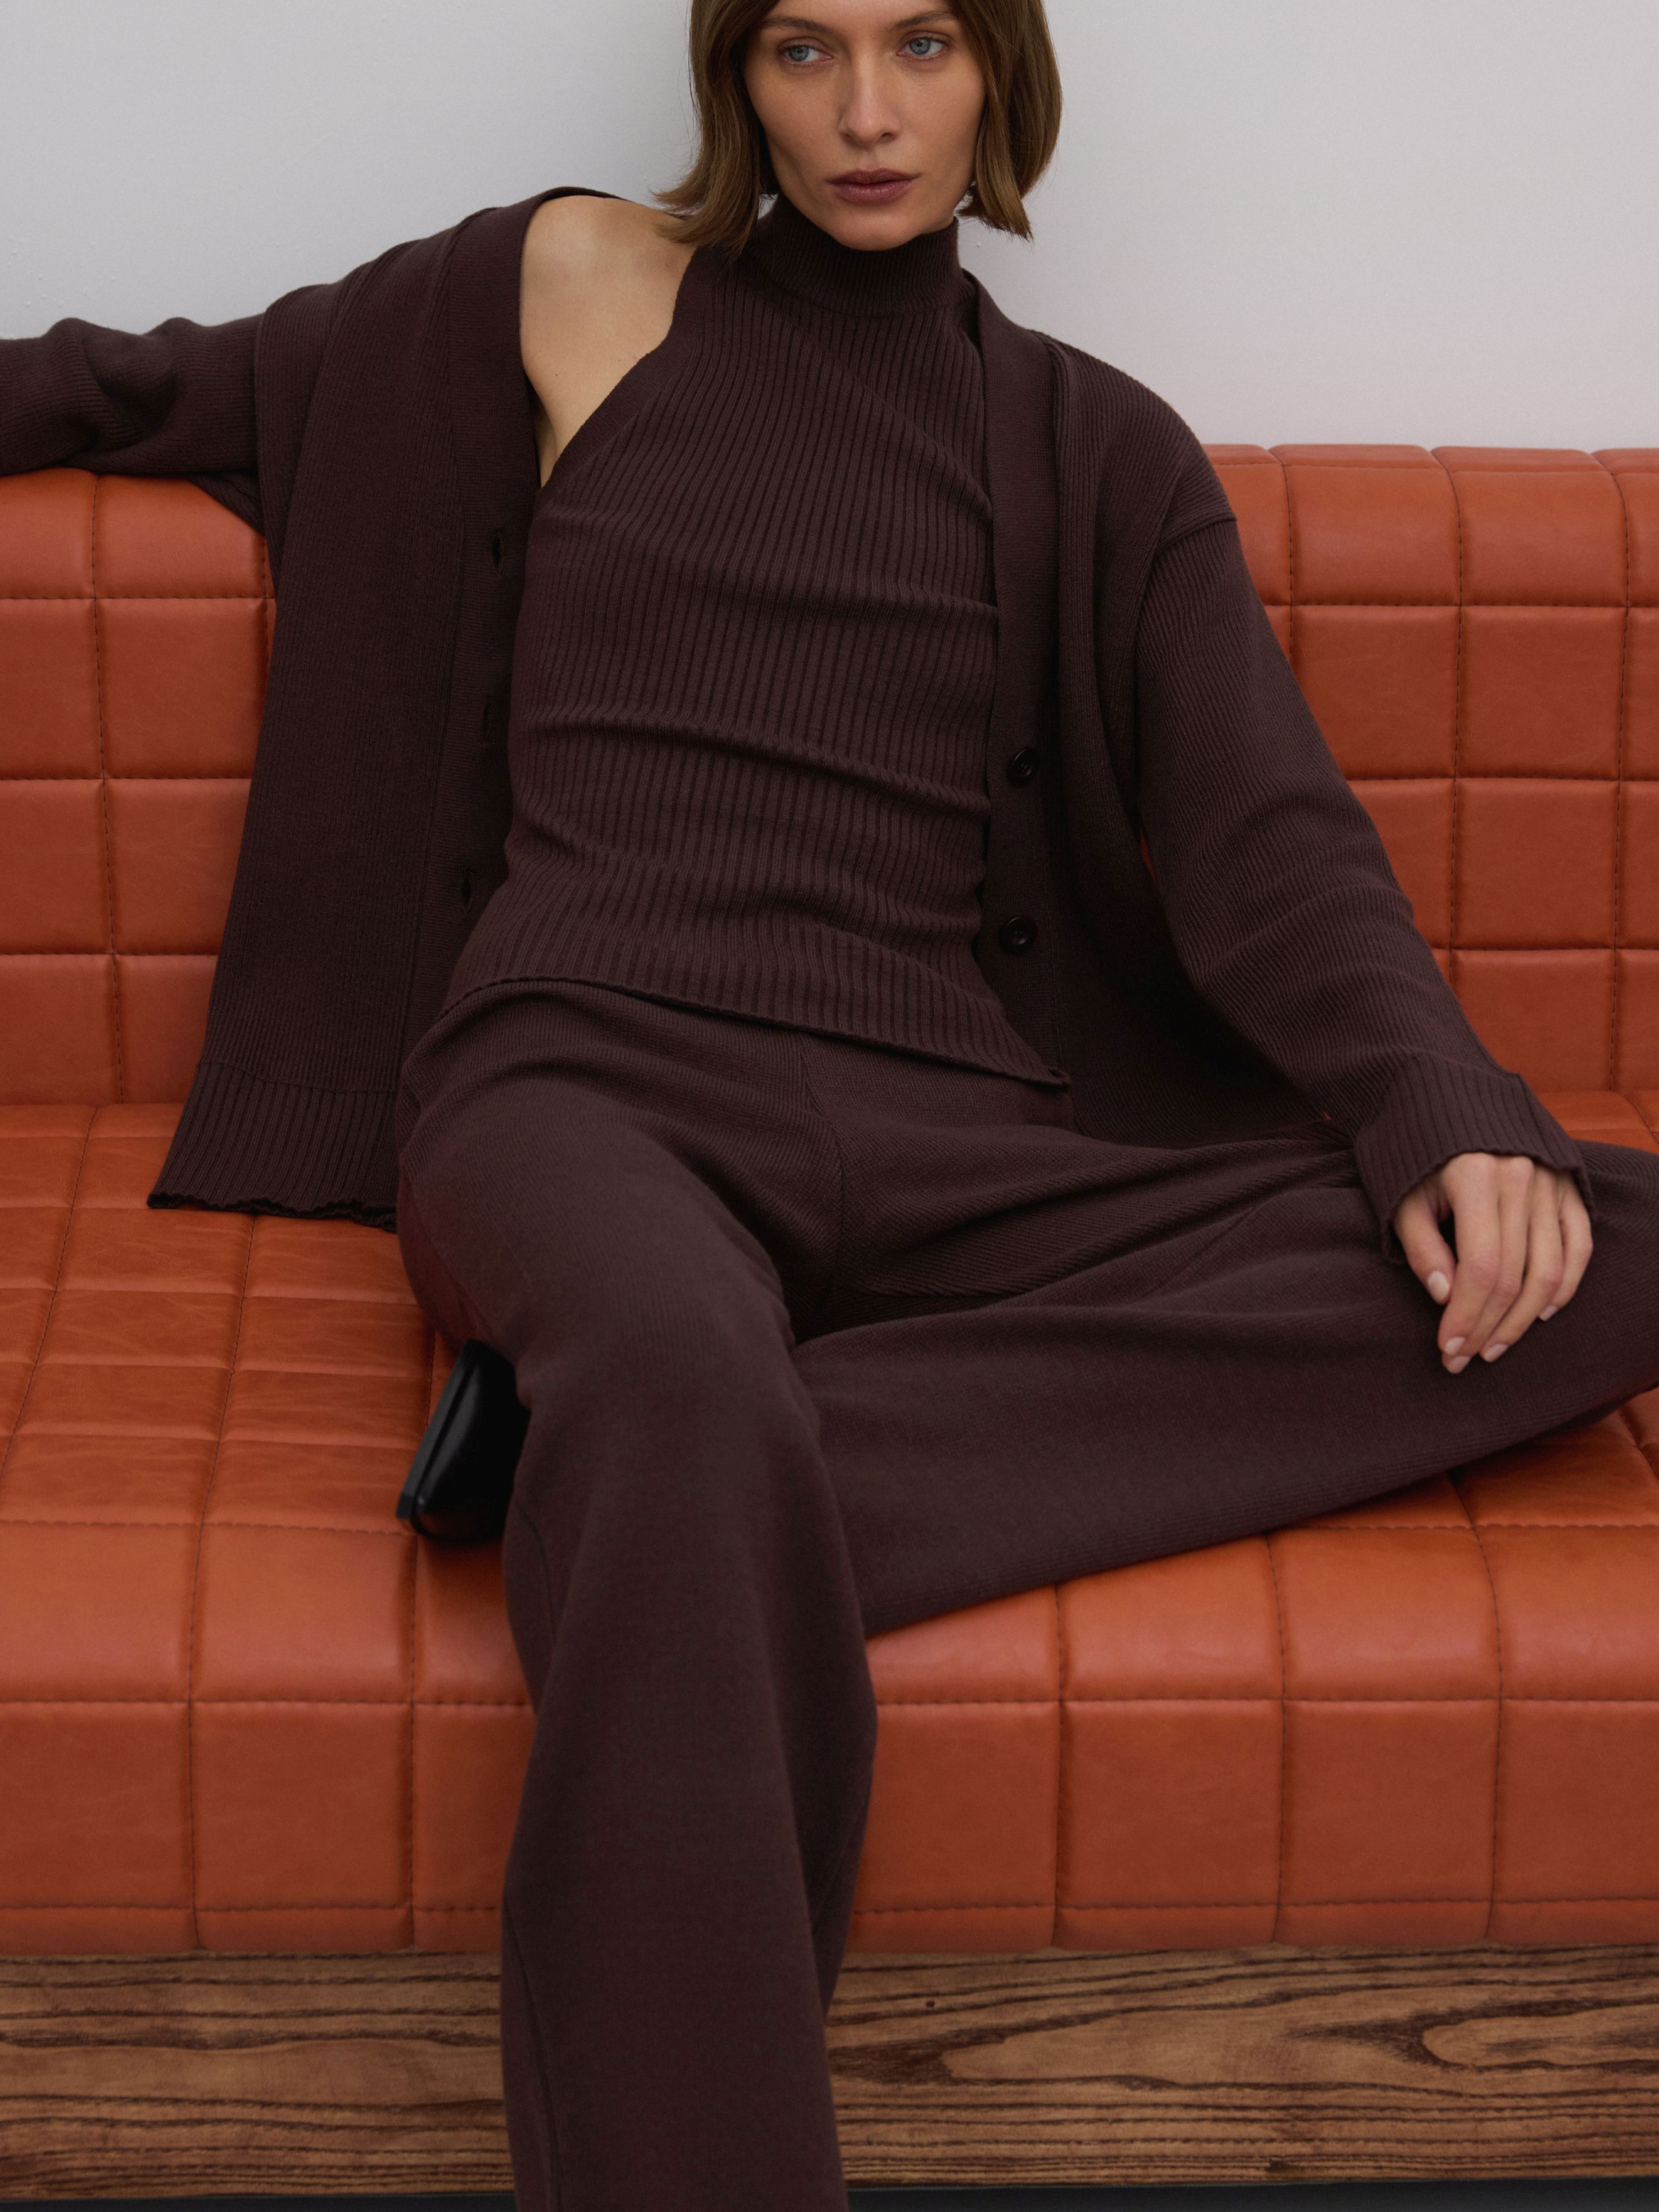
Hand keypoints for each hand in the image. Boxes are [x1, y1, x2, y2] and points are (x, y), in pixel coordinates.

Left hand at [1392, 1152, 1592, 1373]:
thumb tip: (1446, 1297)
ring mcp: (1551, 1182)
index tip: (1447, 1349)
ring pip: (1549, 1270)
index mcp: (1478, 1176)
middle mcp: (1523, 1177)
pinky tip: (1541, 1314)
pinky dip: (1564, 1285)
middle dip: (1487, 1326)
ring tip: (1494, 1346)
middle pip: (1515, 1276)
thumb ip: (1422, 1248)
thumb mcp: (1402, 1196)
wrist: (1443, 1096)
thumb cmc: (1413, 1153)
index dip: (1465, 1317)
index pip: (1481, 1269)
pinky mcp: (1568, 1186)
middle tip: (1464, 1357)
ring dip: (1523, 1319)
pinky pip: (1577, 1246)